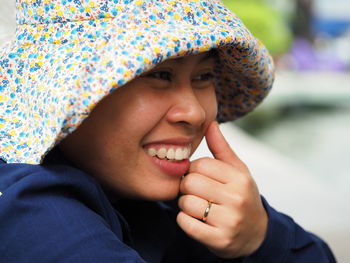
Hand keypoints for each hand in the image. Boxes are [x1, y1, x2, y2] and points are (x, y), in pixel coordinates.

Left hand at [177, 121, 267, 257]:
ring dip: (185, 204)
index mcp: (240, 178)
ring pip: (185, 203)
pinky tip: (196, 219)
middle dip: (187, 186)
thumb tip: (210, 122)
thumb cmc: (242, 195)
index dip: (194, 170)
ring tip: (197, 205)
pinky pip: (185, 223)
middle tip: (195, 191)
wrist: (255, 233)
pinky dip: (184, 220)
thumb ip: (221, 148)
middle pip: (190, 183)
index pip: (200, 165)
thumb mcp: (237, 170)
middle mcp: (237, 199)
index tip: (200, 176)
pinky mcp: (219, 240)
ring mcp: (229, 221)